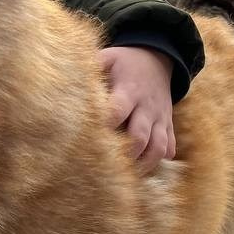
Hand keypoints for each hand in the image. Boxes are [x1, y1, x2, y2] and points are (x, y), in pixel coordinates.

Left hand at [99, 46, 175, 170]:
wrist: (158, 59)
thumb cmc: (125, 62)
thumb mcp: (109, 58)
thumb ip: (91, 66)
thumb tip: (64, 74)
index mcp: (129, 90)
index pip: (118, 110)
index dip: (106, 124)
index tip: (90, 138)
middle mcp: (147, 106)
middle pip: (139, 135)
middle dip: (125, 153)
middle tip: (108, 167)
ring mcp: (160, 117)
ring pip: (158, 146)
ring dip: (144, 163)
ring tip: (127, 176)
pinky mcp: (167, 124)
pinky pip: (169, 146)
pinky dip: (159, 160)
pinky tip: (144, 169)